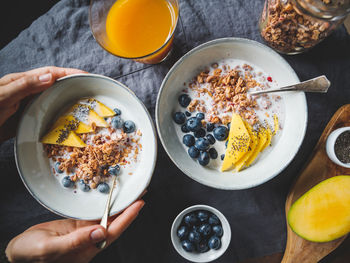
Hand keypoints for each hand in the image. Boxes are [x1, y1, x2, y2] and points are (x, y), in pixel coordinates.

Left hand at [0, 66, 83, 141]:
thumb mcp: (3, 96)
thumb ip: (25, 85)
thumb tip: (50, 77)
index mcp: (21, 82)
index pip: (49, 73)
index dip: (68, 72)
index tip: (85, 75)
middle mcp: (26, 92)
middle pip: (54, 86)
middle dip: (71, 86)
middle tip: (88, 91)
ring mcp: (27, 106)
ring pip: (51, 101)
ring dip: (66, 102)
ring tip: (82, 107)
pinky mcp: (27, 120)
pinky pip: (46, 116)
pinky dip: (57, 118)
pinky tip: (65, 123)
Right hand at [5, 200, 144, 262]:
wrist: (19, 252)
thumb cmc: (31, 256)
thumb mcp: (51, 249)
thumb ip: (76, 241)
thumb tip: (100, 232)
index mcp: (88, 248)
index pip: (113, 231)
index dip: (128, 217)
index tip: (139, 204)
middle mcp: (90, 239)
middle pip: (115, 222)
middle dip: (129, 207)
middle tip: (140, 192)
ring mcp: (84, 231)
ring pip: (106, 215)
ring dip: (119, 204)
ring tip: (130, 192)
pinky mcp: (77, 224)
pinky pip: (94, 212)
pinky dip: (103, 204)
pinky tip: (110, 196)